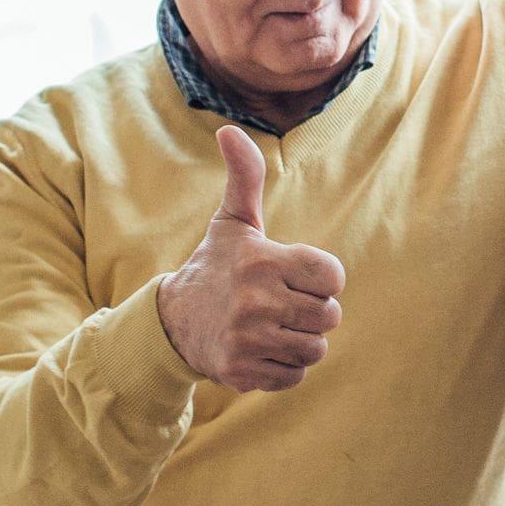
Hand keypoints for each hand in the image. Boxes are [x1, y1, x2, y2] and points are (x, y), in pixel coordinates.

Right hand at [156, 125, 345, 392]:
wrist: (172, 323)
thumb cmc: (217, 266)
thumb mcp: (233, 222)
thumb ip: (245, 178)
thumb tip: (228, 129)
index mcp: (262, 261)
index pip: (332, 276)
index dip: (321, 278)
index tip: (297, 276)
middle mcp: (256, 301)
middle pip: (329, 316)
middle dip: (313, 312)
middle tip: (284, 305)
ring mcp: (248, 340)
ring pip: (315, 349)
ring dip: (301, 341)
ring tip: (273, 327)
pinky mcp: (242, 372)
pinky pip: (295, 376)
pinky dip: (285, 367)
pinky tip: (262, 349)